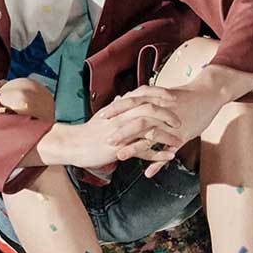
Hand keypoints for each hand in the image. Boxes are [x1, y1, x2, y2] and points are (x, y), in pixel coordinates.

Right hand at [37, 89, 183, 169]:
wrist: (73, 144)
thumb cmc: (89, 131)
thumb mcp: (104, 115)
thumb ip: (116, 105)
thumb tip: (123, 96)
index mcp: (119, 108)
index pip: (143, 95)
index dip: (160, 95)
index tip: (172, 97)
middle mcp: (122, 117)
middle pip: (150, 110)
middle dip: (167, 115)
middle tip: (179, 121)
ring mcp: (121, 133)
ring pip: (149, 131)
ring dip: (167, 136)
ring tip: (179, 140)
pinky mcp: (120, 149)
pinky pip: (143, 151)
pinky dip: (158, 155)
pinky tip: (169, 157)